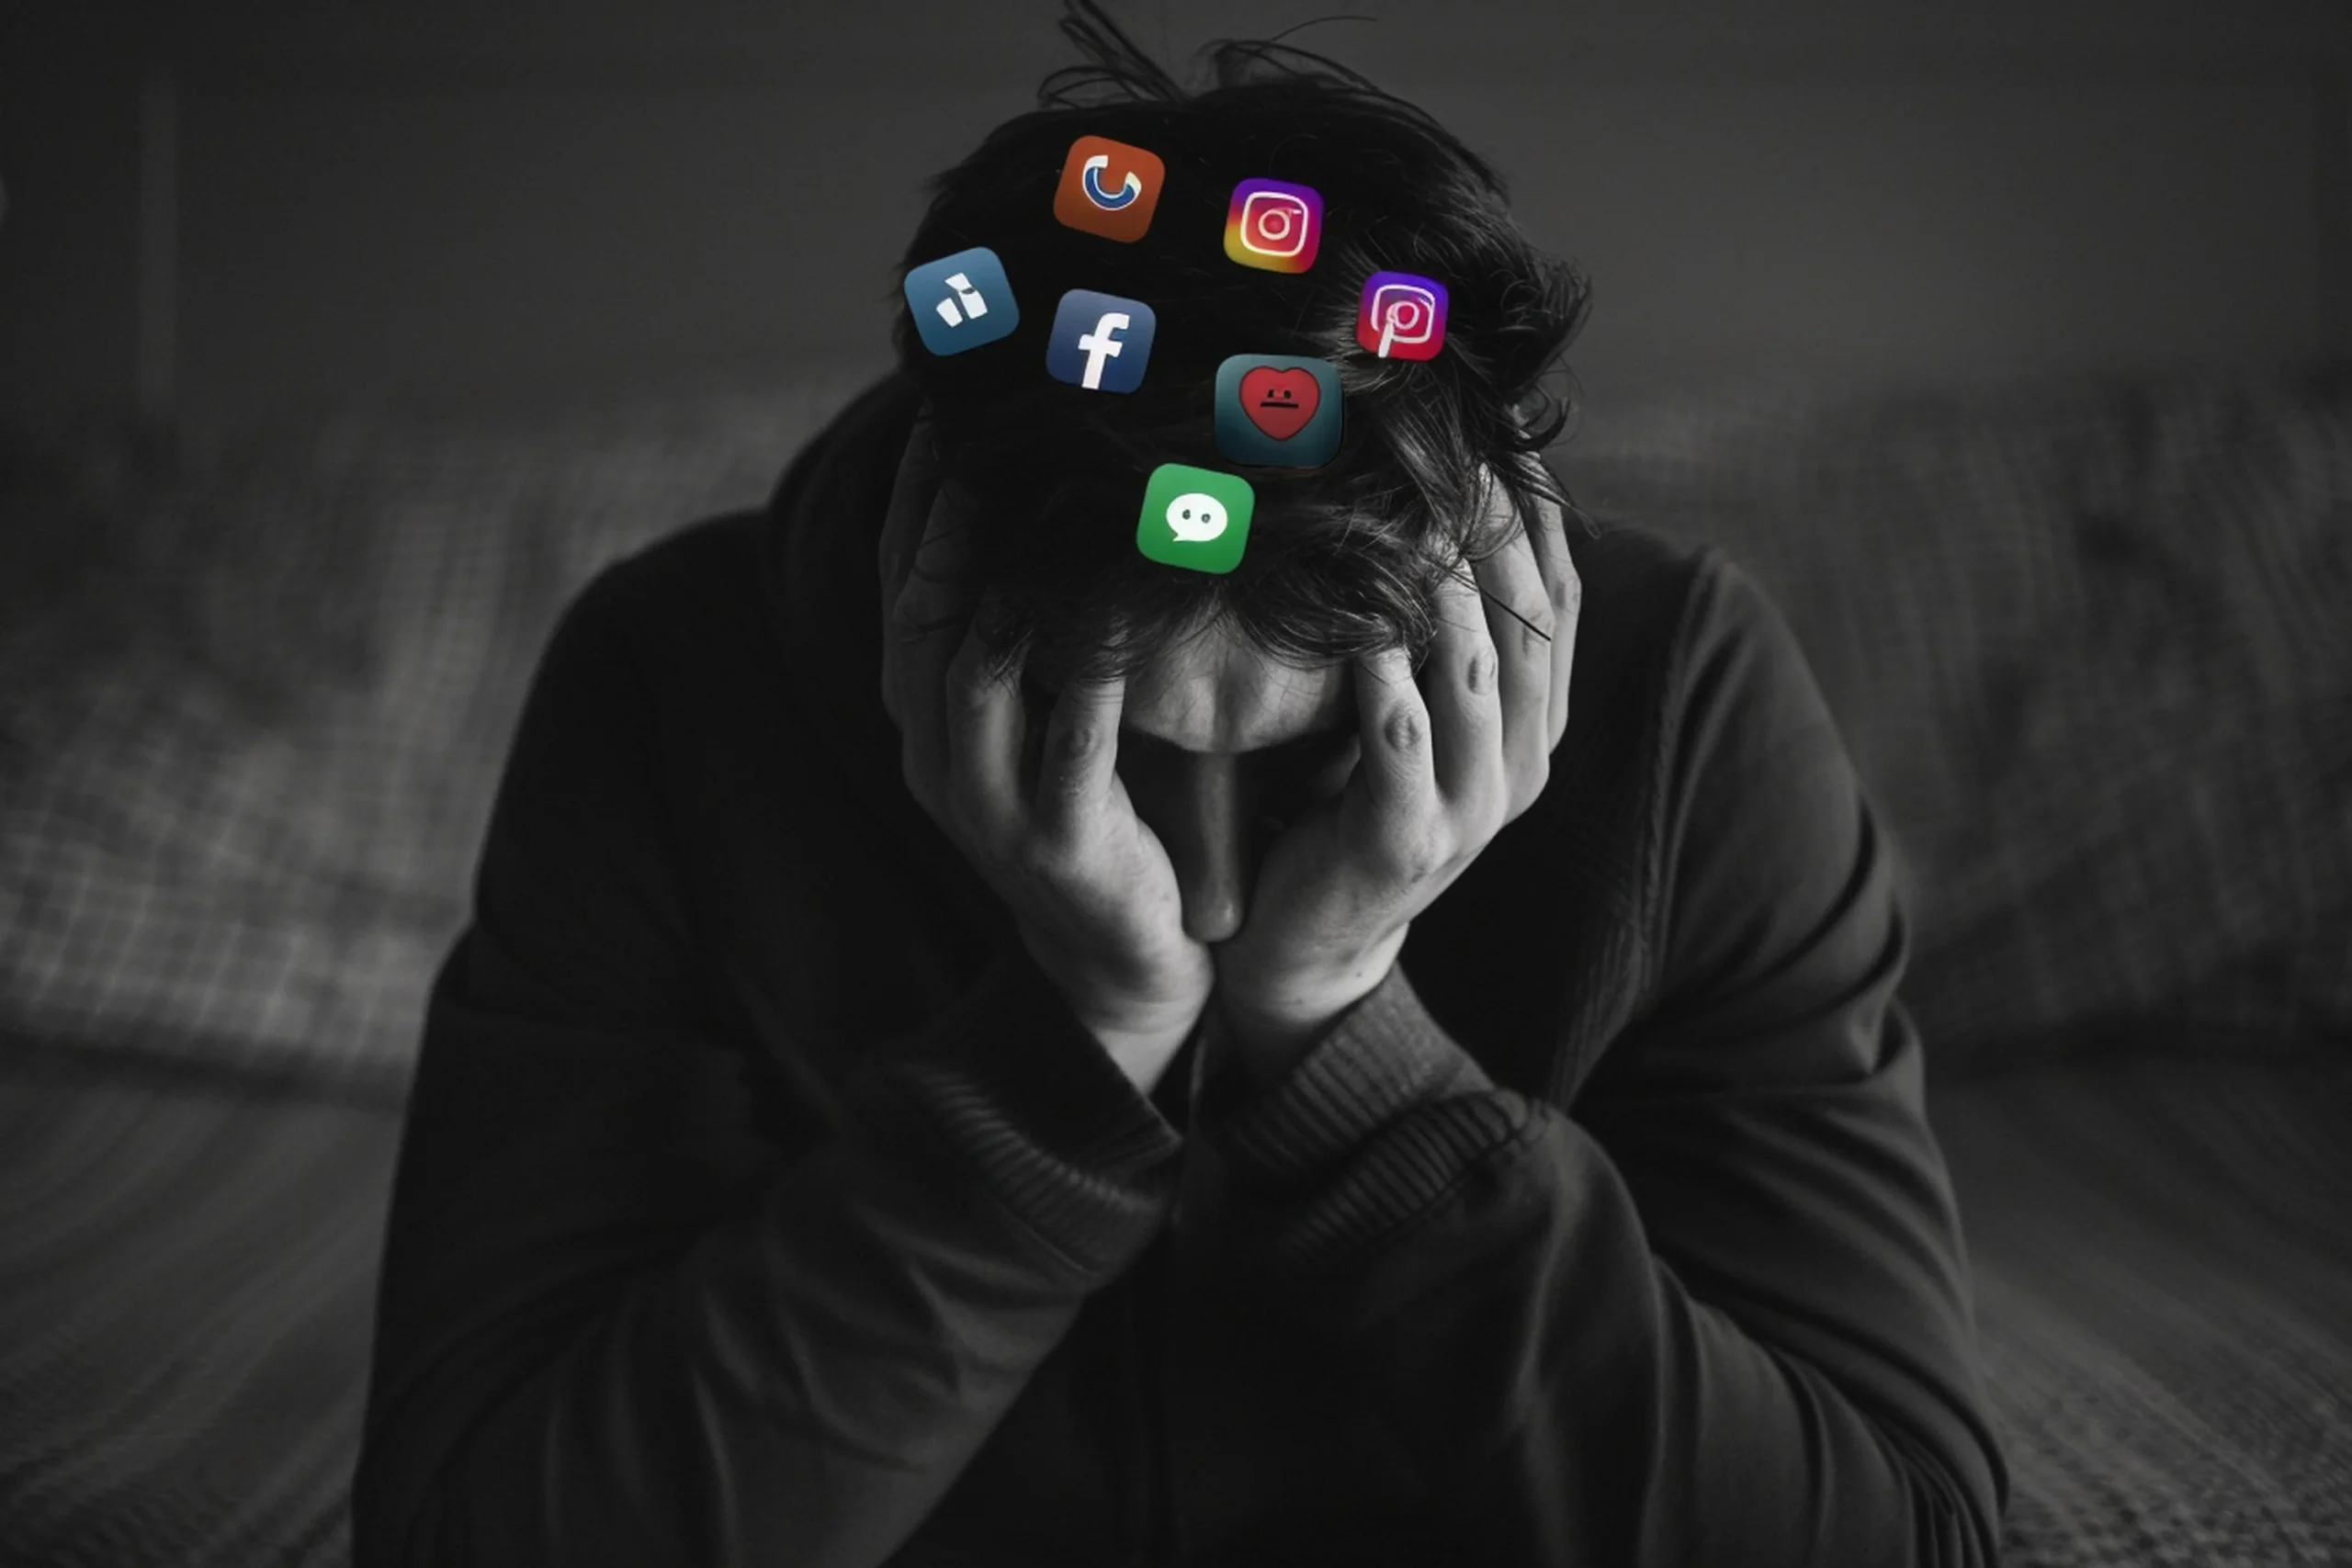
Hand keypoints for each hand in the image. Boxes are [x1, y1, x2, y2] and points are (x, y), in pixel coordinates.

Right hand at [879, 410, 1212, 1092]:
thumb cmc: (1096, 807)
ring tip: (1050, 491)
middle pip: (923, 610)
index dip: (915, 494)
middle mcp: (933, 754)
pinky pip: (1069, 740)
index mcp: (923, 716)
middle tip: (991, 427)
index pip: (899, 583)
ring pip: (976, 666)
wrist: (1123, 956)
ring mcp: (986, 805)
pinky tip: (1122, 602)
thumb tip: (1046, 496)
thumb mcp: (1045, 710)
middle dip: (951, 512)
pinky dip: (1090, 667)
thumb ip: (1026, 622)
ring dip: (1008, 573)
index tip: (946, 408)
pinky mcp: (1057, 844)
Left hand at [1211, 475, 1581, 1084]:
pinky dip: (1378, 663)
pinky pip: (1398, 734)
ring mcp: (1475, 808)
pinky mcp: (1409, 840)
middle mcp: (1525, 764)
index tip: (1494, 424)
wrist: (1311, 946)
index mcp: (1536, 726)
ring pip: (1472, 665)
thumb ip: (1437, 637)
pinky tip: (1351, 608)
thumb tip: (1428, 507)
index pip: (1559, 591)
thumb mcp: (1410, 715)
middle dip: (1490, 519)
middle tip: (1447, 435)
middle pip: (1524, 614)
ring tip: (1403, 495)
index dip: (1533, 504)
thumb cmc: (1345, 804)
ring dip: (1440, 574)